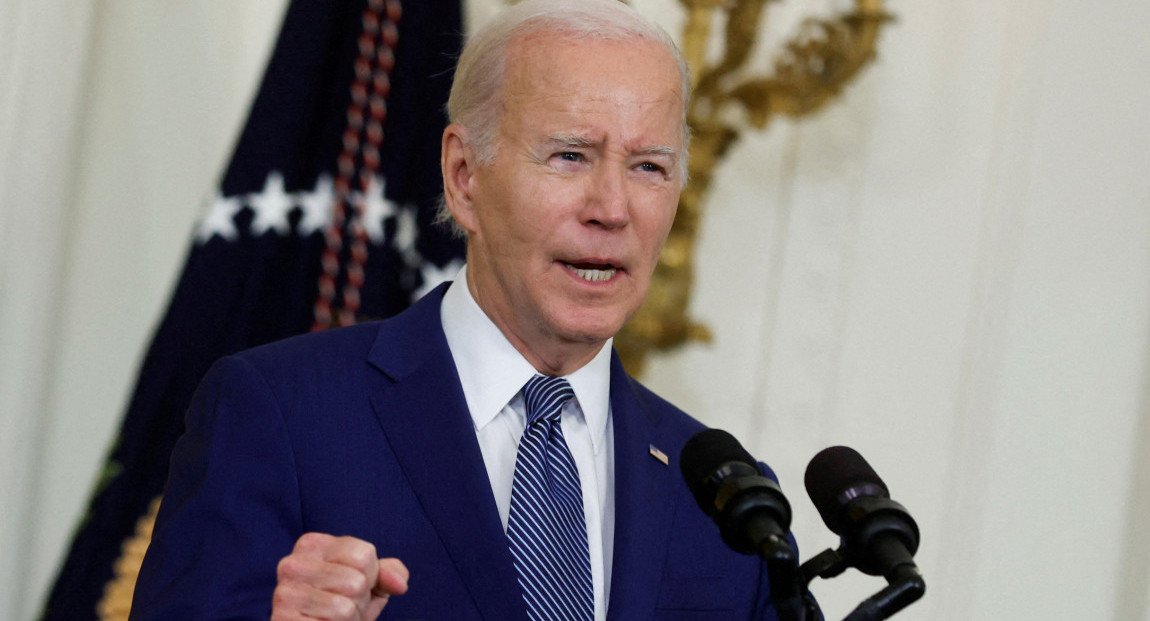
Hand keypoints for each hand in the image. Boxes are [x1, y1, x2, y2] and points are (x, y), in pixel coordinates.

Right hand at [272, 532, 408, 620]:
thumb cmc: (344, 609)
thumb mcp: (371, 586)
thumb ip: (389, 574)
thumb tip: (399, 584)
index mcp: (312, 545)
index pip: (364, 555)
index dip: (370, 577)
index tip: (351, 586)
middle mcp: (292, 564)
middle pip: (356, 581)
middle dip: (359, 602)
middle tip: (342, 609)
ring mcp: (284, 593)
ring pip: (345, 607)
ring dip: (349, 620)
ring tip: (333, 620)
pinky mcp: (282, 619)